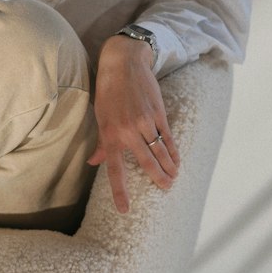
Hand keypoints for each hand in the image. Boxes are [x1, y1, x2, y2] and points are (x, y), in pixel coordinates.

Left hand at [87, 35, 179, 213]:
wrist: (124, 63)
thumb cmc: (108, 90)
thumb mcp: (99, 116)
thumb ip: (101, 143)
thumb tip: (94, 162)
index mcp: (110, 134)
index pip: (114, 170)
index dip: (120, 191)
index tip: (125, 209)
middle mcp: (127, 131)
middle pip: (146, 163)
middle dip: (157, 178)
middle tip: (166, 189)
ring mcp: (144, 122)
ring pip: (160, 152)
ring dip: (169, 167)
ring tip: (173, 178)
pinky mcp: (158, 113)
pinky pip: (168, 137)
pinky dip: (173, 151)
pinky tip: (177, 160)